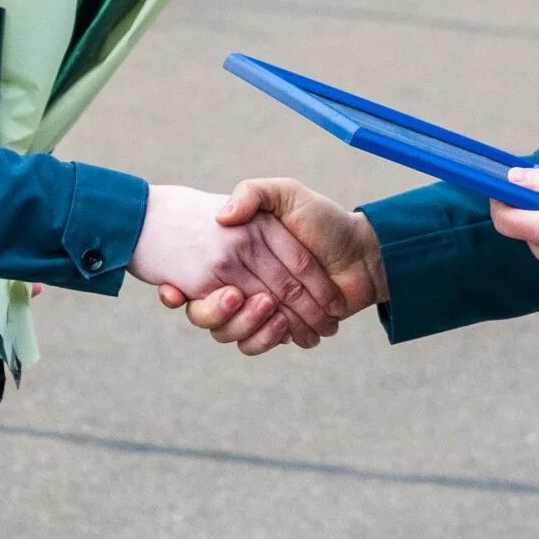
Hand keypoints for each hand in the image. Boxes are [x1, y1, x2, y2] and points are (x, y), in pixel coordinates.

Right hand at [161, 180, 385, 355]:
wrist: (363, 255)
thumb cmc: (324, 221)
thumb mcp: (287, 194)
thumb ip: (253, 194)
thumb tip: (221, 217)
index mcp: (235, 250)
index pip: (200, 274)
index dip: (183, 285)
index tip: (175, 288)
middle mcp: (240, 279)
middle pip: (209, 307)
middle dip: (217, 309)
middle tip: (234, 295)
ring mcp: (256, 306)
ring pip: (227, 330)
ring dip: (245, 325)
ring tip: (272, 311)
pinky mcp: (274, 329)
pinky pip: (252, 344)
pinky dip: (264, 341)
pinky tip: (283, 329)